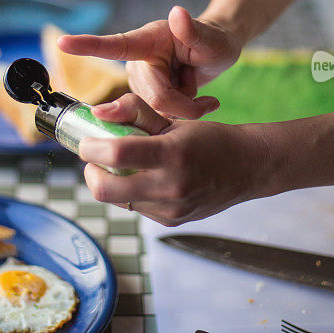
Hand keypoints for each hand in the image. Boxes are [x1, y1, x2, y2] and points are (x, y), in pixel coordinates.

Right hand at [58, 6, 241, 118]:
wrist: (215, 58)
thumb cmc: (214, 41)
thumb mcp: (212, 38)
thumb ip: (195, 30)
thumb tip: (178, 12)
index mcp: (146, 41)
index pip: (114, 44)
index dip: (87, 45)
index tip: (61, 42)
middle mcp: (137, 64)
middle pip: (152, 98)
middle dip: (183, 105)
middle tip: (209, 100)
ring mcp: (140, 84)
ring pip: (156, 113)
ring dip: (183, 110)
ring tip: (200, 94)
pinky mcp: (145, 102)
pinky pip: (159, 120)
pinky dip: (181, 116)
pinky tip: (195, 104)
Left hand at [78, 93, 272, 225]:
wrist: (247, 167)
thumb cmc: (209, 139)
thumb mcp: (174, 119)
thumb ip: (134, 111)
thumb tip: (99, 111)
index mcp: (172, 154)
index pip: (116, 154)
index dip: (90, 148)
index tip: (86, 142)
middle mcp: (171, 186)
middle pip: (105, 190)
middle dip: (90, 174)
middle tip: (94, 160)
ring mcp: (171, 208)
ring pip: (118, 200)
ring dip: (112, 183)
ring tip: (126, 166)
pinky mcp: (171, 221)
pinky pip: (136, 208)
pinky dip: (132, 192)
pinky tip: (147, 179)